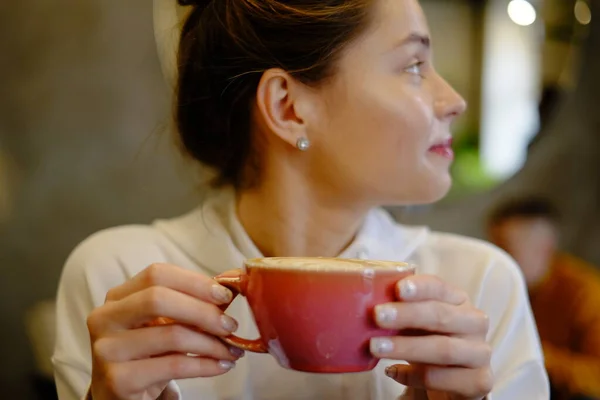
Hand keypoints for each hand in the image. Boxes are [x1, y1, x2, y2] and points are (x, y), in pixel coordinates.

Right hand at [86, 263, 243, 399]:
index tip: (225, 295)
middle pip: (159, 300)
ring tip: (231, 350)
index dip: (195, 282)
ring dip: (211, 343)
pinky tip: (221, 366)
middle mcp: (106, 318)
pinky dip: (205, 365)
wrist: (120, 396)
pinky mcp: (118, 379)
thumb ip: (191, 302)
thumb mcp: (163, 323)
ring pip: (171, 335)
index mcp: (118, 297)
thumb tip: (232, 281)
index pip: (157, 274)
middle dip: (203, 311)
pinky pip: (174, 366)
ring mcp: (108, 349)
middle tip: (230, 325)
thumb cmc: (148, 353)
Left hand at [370, 275, 491, 399]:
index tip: (397, 288)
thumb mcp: (413, 323)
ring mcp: (480, 353)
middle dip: (408, 315)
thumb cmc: (426, 341)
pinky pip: (444, 379)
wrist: (451, 381)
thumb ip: (399, 311)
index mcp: (458, 300)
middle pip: (441, 316)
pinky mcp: (479, 381)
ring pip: (444, 349)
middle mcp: (474, 322)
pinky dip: (415, 376)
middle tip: (377, 316)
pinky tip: (393, 371)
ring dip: (407, 347)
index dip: (420, 287)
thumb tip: (362, 302)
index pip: (440, 287)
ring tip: (376, 347)